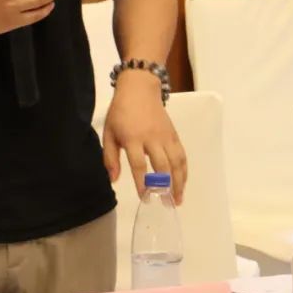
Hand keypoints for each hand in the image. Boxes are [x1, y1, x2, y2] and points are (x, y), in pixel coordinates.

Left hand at [102, 71, 187, 203]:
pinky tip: (182, 183)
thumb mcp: (108, 132)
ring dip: (178, 182)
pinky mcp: (174, 135)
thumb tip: (114, 180)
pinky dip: (184, 171)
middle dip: (164, 186)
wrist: (140, 88)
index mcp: (132, 138)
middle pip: (162, 165)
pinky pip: (182, 155)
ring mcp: (165, 136)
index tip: (145, 198)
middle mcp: (152, 138)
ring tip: (177, 199)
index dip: (143, 182)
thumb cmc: (121, 112)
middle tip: (164, 204)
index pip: (139, 164)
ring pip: (176, 162)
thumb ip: (110, 157)